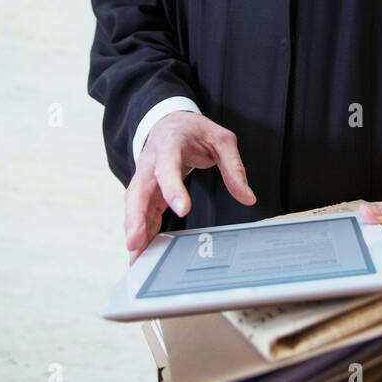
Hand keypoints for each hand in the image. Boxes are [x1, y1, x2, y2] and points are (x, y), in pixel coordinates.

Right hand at [124, 111, 255, 262]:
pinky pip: (142, 213)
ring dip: (134, 231)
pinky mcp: (148, 192)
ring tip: (136, 258)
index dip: (172, 188)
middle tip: (136, 242)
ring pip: (135, 206)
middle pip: (138, 191)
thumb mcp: (221, 139)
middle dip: (135, 217)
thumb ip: (234, 167)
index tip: (182, 209)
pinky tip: (142, 252)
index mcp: (170, 145)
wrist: (172, 123)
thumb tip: (248, 198)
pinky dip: (141, 232)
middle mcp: (151, 163)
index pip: (168, 167)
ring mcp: (146, 178)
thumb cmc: (195, 131)